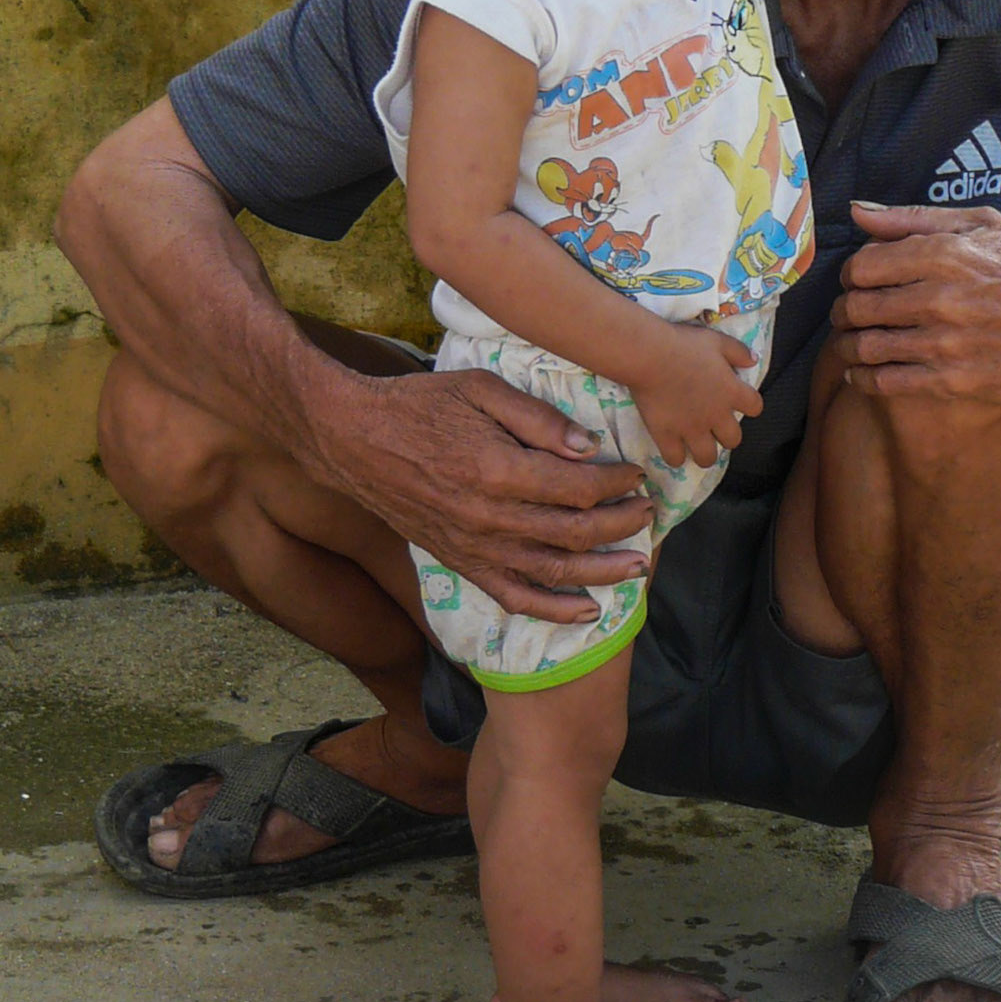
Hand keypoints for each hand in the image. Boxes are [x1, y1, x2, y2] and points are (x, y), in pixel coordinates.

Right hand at [306, 363, 652, 623]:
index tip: (636, 473)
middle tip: (648, 513)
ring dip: (603, 572)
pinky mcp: (461, 563)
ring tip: (638, 568)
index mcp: (499, 470)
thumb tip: (589, 448)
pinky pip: (514, 597)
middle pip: (575, 533)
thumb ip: (538, 419)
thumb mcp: (481, 389)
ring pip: (554, 573)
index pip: (578, 488)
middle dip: (621, 525)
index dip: (616, 483)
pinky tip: (587, 612)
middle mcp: (491, 517)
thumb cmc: (419, 405)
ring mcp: (475, 547)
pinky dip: (554, 610)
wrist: (352, 439)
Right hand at [630, 323, 762, 469]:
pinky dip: (675, 456)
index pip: (755, 407)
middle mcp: (716, 416)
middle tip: (714, 426)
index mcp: (731, 392)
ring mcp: (691, 429)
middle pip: (733, 440)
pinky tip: (672, 447)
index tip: (739, 401)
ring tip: (696, 444)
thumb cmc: (685, 345)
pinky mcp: (667, 436)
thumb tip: (754, 359)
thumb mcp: (717, 341)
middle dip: (726, 435)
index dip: (749, 405)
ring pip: (707, 457)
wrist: (651, 356)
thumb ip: (738, 352)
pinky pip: (675, 459)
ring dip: (705, 453)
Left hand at [830, 202, 1000, 404]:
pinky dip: (862, 377)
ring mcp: (946, 343)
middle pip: (858, 306)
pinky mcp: (952, 381)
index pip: (863, 265)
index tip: (856, 280)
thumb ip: (915, 217)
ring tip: (849, 342)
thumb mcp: (986, 225)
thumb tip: (858, 212)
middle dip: (844, 310)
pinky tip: (860, 372)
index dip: (850, 274)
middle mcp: (941, 298)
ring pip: (866, 346)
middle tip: (847, 313)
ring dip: (846, 345)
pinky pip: (886, 381)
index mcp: (945, 254)